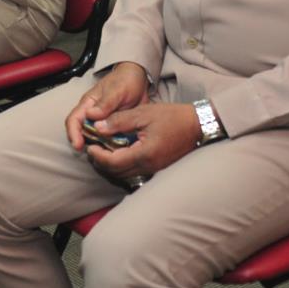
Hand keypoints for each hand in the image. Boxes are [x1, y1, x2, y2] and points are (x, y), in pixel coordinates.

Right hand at [65, 62, 150, 151]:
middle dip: (84, 145)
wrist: (138, 79)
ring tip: (106, 155)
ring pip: (93, 139)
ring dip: (97, 147)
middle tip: (95, 154)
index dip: (73, 134)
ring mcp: (102, 122)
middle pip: (80, 133)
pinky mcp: (112, 128)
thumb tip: (90, 115)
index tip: (78, 145)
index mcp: (88, 104)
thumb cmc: (125, 80)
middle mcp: (92, 114)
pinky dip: (109, 147)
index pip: (74, 120)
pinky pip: (107, 140)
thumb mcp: (117, 90)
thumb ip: (105, 103)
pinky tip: (116, 152)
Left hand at [83, 102, 201, 186]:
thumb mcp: (143, 113)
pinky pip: (134, 171)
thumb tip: (98, 128)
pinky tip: (119, 151)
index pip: (113, 162)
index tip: (90, 145)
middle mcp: (148, 167)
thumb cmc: (173, 116)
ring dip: (110, 165)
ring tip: (102, 149)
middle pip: (116, 172)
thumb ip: (119, 121)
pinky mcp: (157, 168)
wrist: (198, 125)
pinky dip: (122, 164)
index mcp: (144, 154)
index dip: (98, 156)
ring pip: (124, 174)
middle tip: (92, 148)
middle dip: (101, 162)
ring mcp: (154, 170)